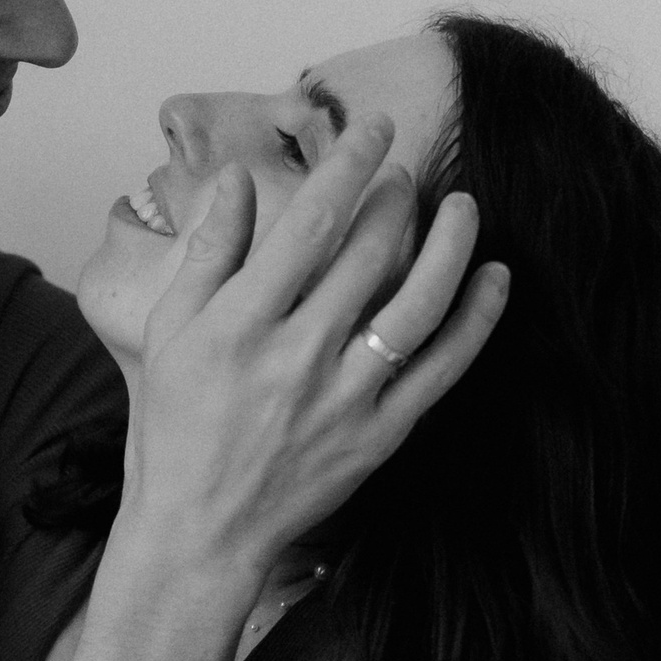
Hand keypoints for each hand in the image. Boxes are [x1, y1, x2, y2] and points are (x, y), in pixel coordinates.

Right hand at [123, 118, 505, 598]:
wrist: (200, 531)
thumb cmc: (175, 429)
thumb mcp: (168, 333)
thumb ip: (209, 252)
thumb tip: (237, 178)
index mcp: (240, 325)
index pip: (310, 224)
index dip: (349, 166)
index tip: (374, 129)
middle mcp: (297, 356)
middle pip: (368, 254)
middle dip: (396, 197)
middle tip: (405, 172)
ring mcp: (345, 398)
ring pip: (417, 305)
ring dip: (450, 246)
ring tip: (462, 206)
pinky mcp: (380, 435)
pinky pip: (442, 368)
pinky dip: (475, 320)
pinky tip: (492, 279)